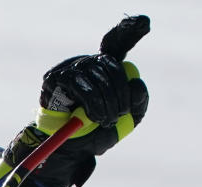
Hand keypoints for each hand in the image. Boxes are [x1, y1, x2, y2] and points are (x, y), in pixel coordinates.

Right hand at [5, 15, 149, 186]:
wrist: (67, 150)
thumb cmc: (95, 133)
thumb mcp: (125, 122)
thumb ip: (137, 104)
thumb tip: (136, 82)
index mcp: (105, 69)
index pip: (118, 42)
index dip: (130, 30)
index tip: (145, 22)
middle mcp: (88, 63)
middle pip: (112, 65)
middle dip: (121, 93)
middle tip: (120, 115)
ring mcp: (70, 67)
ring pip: (98, 75)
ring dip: (107, 102)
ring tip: (105, 120)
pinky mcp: (55, 77)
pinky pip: (81, 84)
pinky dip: (91, 103)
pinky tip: (91, 116)